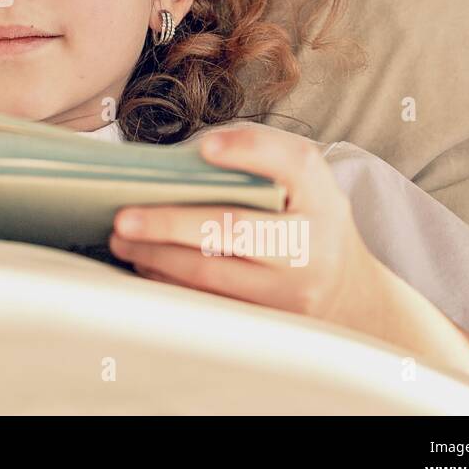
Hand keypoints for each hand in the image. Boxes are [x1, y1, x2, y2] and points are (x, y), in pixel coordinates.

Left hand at [108, 125, 378, 327]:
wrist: (346, 290)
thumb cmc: (302, 220)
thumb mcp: (298, 184)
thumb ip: (253, 161)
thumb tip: (176, 163)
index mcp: (320, 195)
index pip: (293, 162)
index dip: (249, 150)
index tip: (205, 147)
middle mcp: (313, 242)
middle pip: (233, 227)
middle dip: (170, 222)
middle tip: (124, 218)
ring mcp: (292, 289)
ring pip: (211, 272)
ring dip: (156, 256)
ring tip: (122, 241)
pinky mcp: (269, 322)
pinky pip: (207, 301)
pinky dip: (169, 282)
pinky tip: (146, 266)